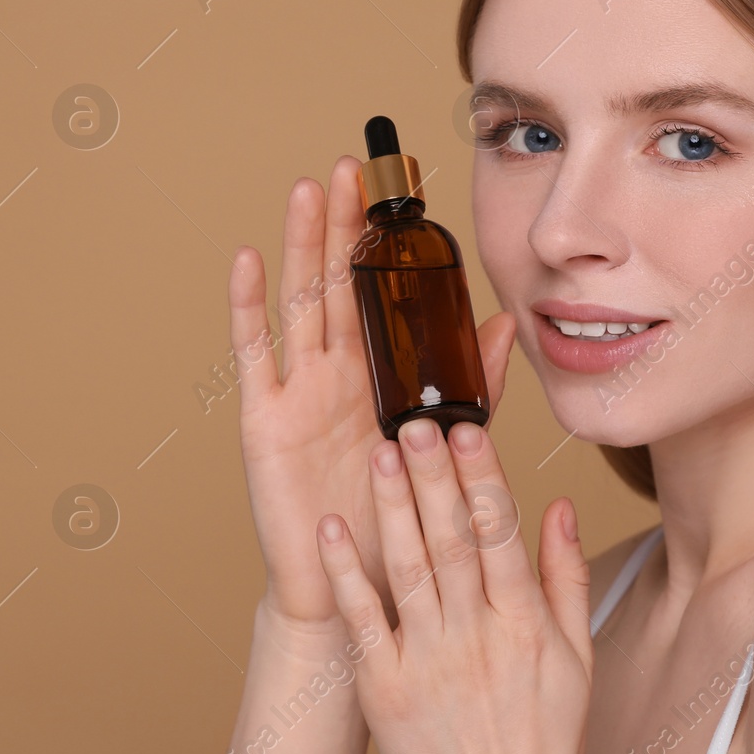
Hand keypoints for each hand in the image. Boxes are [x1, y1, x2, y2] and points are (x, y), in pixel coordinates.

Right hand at [230, 155, 515, 632]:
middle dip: (345, 223)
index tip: (403, 189)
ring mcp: (299, 391)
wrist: (359, 590)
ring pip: (301, 302)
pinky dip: (249, 307)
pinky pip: (256, 355)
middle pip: (339, 281)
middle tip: (354, 164)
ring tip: (309, 188)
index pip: (383, 291)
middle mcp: (338, 373)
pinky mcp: (266, 419)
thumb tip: (505, 319)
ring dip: (303, 245)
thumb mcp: (447, 440)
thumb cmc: (400, 521)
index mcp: (382, 374)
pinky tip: (248, 260)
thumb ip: (473, 381)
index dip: (388, 242)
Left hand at [313, 414, 592, 753]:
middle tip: (412, 420)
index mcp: (524, 626)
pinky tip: (332, 530)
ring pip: (407, 569)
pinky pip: (360, 621)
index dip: (482, 478)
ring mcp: (425, 662)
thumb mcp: (576, 660)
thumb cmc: (543, 743)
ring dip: (391, 508)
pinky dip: (346, 574)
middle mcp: (475, 638)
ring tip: (378, 455)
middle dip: (432, 477)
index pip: (501, 535)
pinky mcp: (383, 688)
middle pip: (452, 541)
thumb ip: (565, 577)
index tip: (467, 429)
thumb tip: (559, 506)